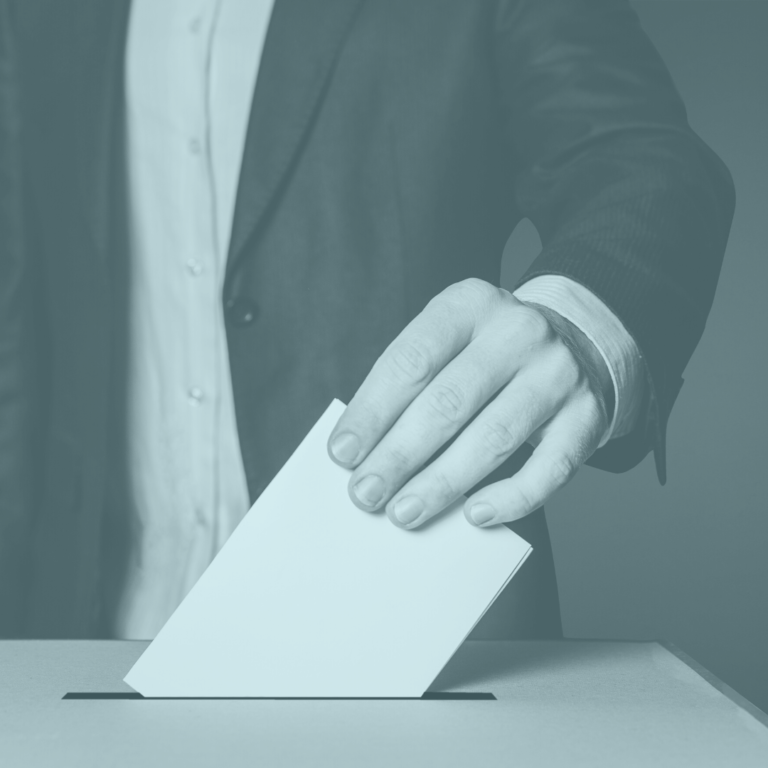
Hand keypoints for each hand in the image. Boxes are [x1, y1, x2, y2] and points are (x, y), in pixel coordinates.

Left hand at [327, 279, 612, 528]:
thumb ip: (412, 384)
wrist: (576, 341)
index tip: (343, 454)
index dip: (372, 412)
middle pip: (448, 401)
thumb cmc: (489, 353)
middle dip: (399, 455)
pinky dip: (510, 498)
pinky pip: (549, 467)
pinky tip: (475, 514)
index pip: (411, 361)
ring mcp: (556, 373)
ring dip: (442, 482)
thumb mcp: (449, 341)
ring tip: (405, 511)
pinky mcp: (586, 416)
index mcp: (468, 305)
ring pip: (494, 436)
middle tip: (365, 494)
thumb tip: (365, 451)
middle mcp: (516, 332)